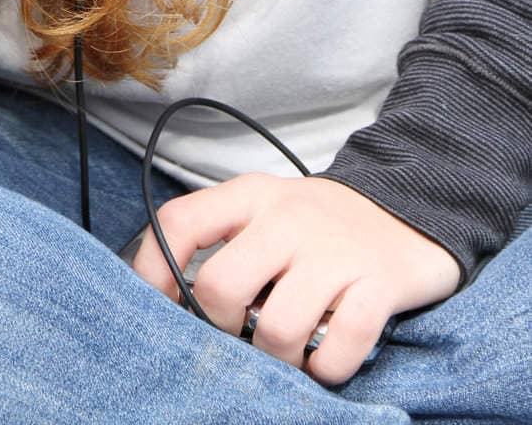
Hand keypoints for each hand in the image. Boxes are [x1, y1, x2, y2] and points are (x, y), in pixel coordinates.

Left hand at [131, 171, 461, 386]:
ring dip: (279, 358)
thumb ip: (225, 241)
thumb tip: (175, 299)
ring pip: (277, 328)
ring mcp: (335, 251)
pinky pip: (340, 348)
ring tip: (290, 352)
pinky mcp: (380, 283)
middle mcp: (289, 218)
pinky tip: (326, 360)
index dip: (154, 269)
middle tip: (241, 334)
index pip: (181, 221)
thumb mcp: (267, 211)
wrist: (411, 205)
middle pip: (222, 287)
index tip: (159, 306)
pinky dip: (327, 369)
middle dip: (222, 328)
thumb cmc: (321, 223)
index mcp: (252, 196)